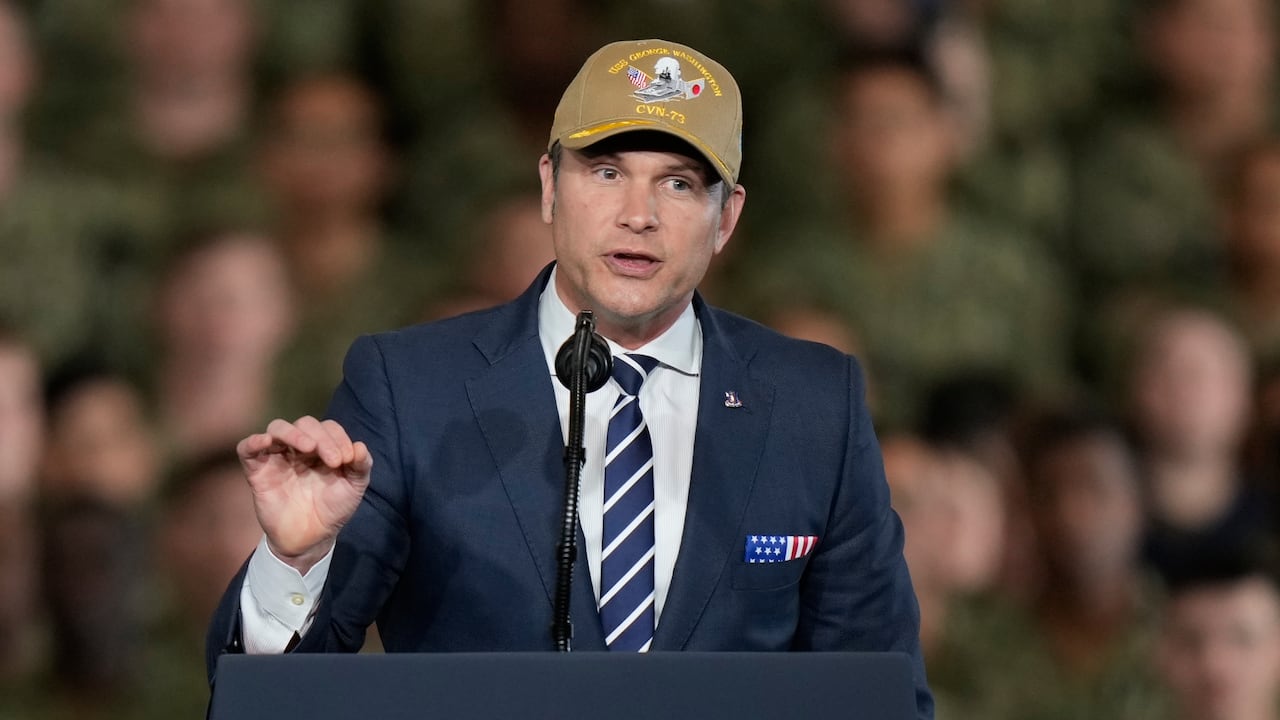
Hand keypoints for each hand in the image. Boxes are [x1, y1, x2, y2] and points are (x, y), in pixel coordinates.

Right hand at [237, 416, 372, 573]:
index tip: (347, 460)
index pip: (328, 428)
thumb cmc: (333, 509)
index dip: (338, 438)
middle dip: (322, 437)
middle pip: (304, 424)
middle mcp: (299, 448)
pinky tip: (265, 441)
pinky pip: (247, 449)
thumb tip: (360, 446)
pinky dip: (253, 441)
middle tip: (334, 461)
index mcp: (322, 447)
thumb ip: (361, 466)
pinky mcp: (258, 471)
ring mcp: (277, 457)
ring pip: (278, 428)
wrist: (311, 538)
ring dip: (293, 433)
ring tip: (308, 447)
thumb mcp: (354, 488)